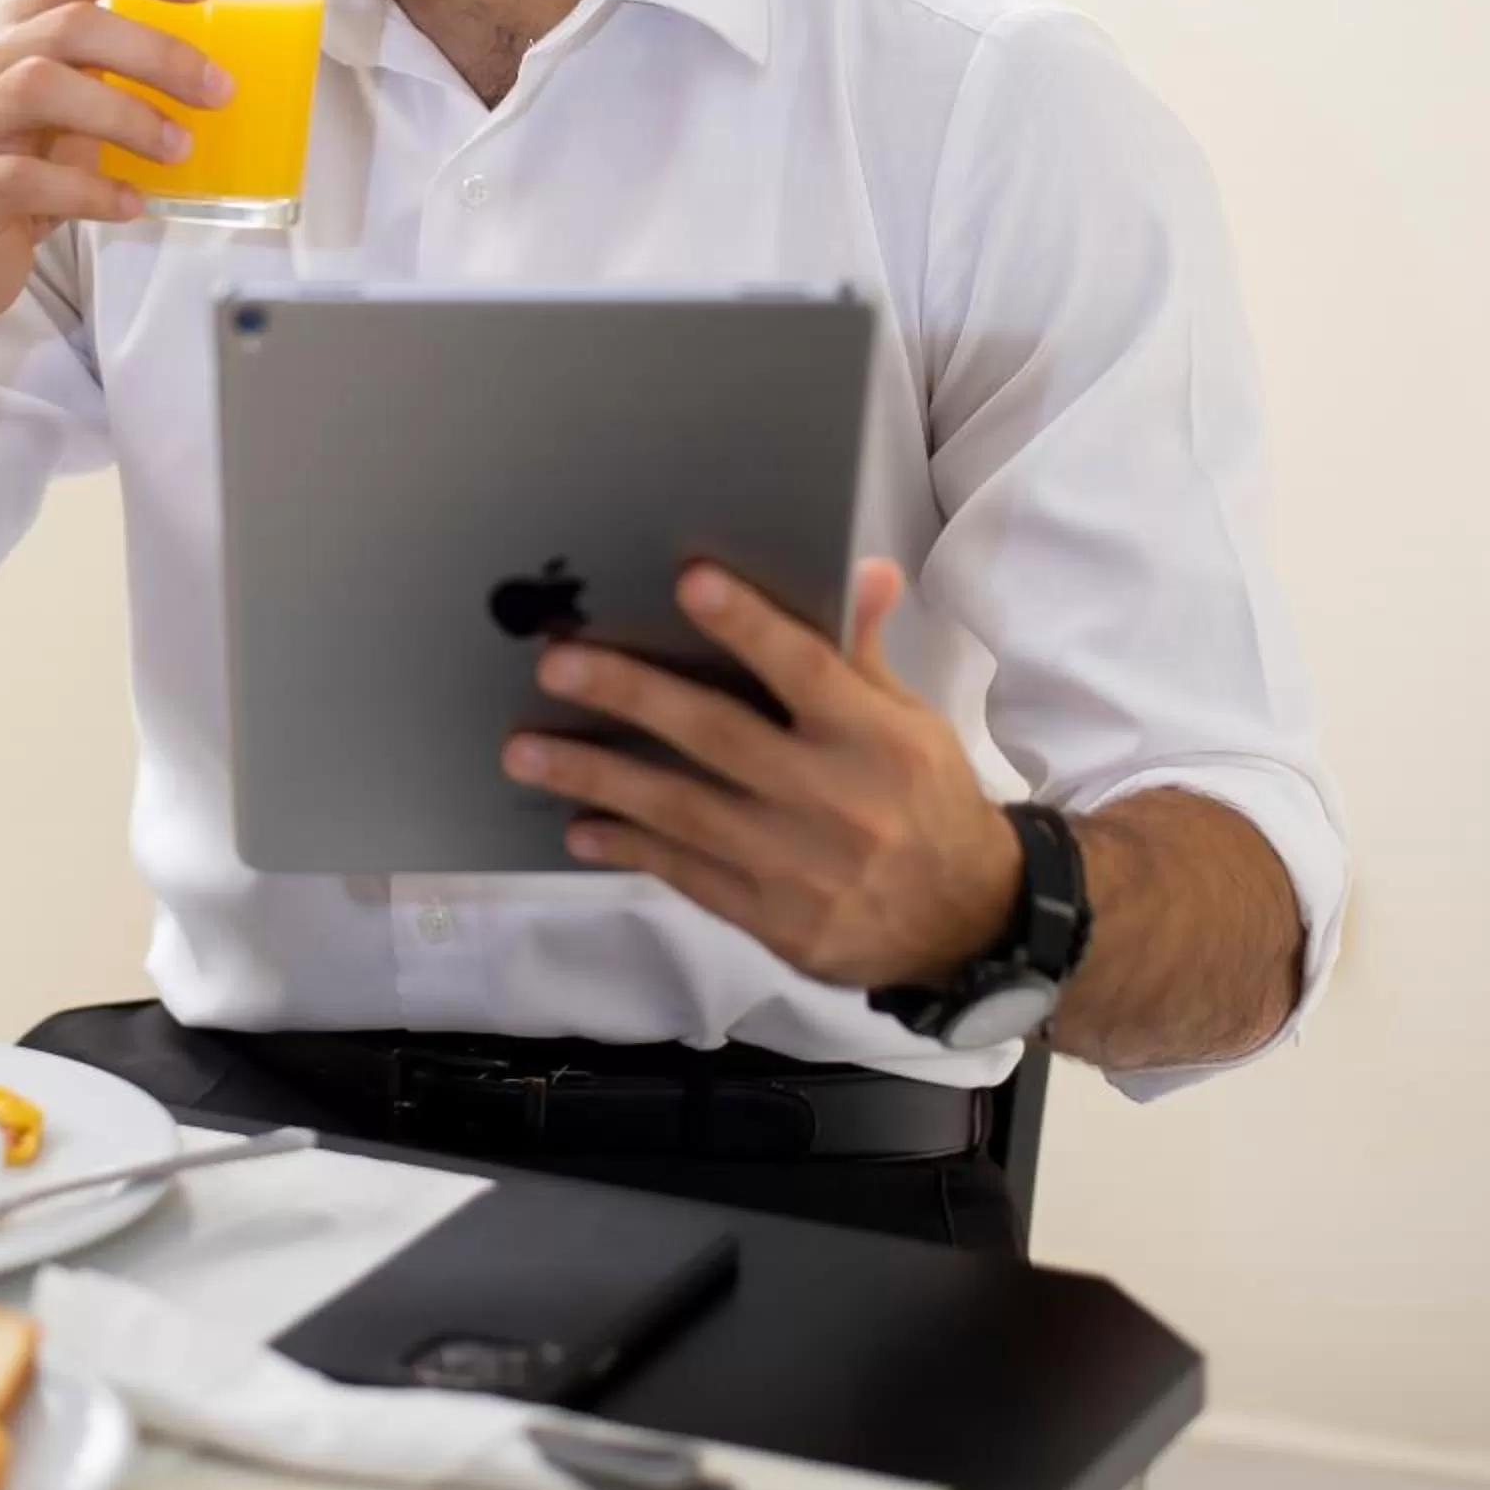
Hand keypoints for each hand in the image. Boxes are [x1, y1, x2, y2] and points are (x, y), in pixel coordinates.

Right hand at [0, 0, 233, 331]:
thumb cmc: (27, 168)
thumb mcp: (73, 109)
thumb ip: (119, 79)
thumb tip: (215, 77)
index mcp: (19, 30)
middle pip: (70, 25)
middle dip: (155, 53)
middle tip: (217, 91)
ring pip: (42, 87)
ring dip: (126, 117)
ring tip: (179, 149)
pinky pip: (27, 176)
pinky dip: (91, 190)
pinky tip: (131, 203)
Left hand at [501, 561, 1022, 990]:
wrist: (964, 921)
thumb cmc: (925, 799)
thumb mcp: (909, 721)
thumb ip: (864, 652)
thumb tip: (864, 568)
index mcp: (873, 738)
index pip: (805, 668)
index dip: (748, 625)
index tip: (691, 580)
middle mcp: (833, 799)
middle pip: (719, 737)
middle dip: (632, 696)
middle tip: (557, 665)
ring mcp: (797, 867)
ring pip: (682, 812)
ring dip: (597, 778)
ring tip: (524, 751)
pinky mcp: (772, 920)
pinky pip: (686, 876)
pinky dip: (629, 848)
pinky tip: (579, 825)